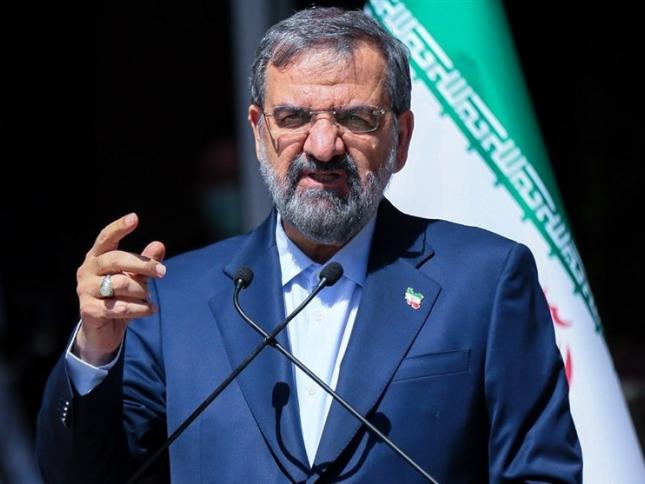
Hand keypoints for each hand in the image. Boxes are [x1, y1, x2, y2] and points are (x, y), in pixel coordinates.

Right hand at [73, 213, 165, 365]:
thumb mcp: (136, 278)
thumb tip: (159, 245)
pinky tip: (150, 310)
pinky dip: (140, 309)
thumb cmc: (120, 298)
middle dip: (143, 265)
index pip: (105, 238)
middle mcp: (86, 271)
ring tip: (149, 298)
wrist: (102, 331)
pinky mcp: (89, 310)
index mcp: (96, 258)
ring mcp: (85, 290)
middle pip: (116, 259)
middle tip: (163, 272)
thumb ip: (145, 263)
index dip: (118, 228)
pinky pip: (120, 307)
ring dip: (141, 292)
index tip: (134, 218)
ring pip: (121, 284)